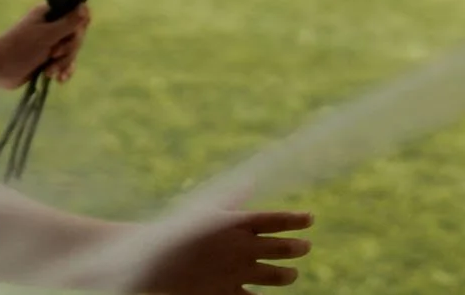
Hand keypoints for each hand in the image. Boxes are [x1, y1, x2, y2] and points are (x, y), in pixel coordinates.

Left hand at [0, 2, 93, 88]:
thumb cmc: (20, 48)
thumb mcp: (47, 35)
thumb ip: (68, 22)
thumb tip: (85, 7)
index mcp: (50, 13)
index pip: (78, 13)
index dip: (79, 25)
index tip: (71, 34)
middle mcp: (52, 25)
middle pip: (77, 35)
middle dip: (69, 49)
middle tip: (54, 55)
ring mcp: (50, 43)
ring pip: (72, 51)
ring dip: (64, 63)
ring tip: (50, 72)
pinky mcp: (48, 59)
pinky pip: (65, 63)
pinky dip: (63, 70)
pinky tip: (58, 79)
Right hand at [137, 211, 313, 291]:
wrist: (154, 260)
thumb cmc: (180, 231)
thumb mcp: (207, 210)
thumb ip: (233, 198)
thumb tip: (250, 181)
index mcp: (237, 222)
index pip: (277, 219)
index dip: (297, 220)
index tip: (311, 219)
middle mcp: (240, 246)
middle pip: (282, 247)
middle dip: (298, 248)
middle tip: (306, 247)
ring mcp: (234, 272)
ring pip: (275, 275)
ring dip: (287, 275)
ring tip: (291, 274)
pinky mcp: (224, 293)